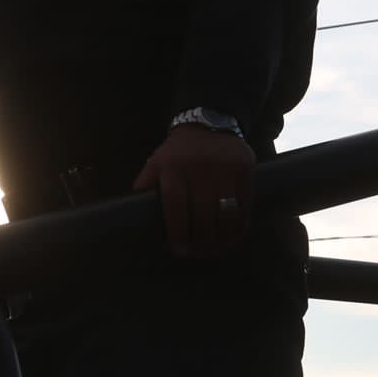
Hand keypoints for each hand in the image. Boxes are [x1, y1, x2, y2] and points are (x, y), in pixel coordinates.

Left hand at [133, 125, 255, 256]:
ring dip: (222, 238)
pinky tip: (233, 238)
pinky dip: (240, 226)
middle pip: (203, 214)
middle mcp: (199, 167)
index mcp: (173, 166)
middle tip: (199, 254)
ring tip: (216, 250)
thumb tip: (132, 213)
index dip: (177, 232)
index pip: (175, 205)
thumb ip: (146, 185)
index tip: (179, 250)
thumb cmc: (178, 152)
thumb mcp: (156, 162)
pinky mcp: (245, 169)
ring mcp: (224, 168)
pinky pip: (245, 204)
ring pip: (227, 213)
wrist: (208, 122)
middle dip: (202, 241)